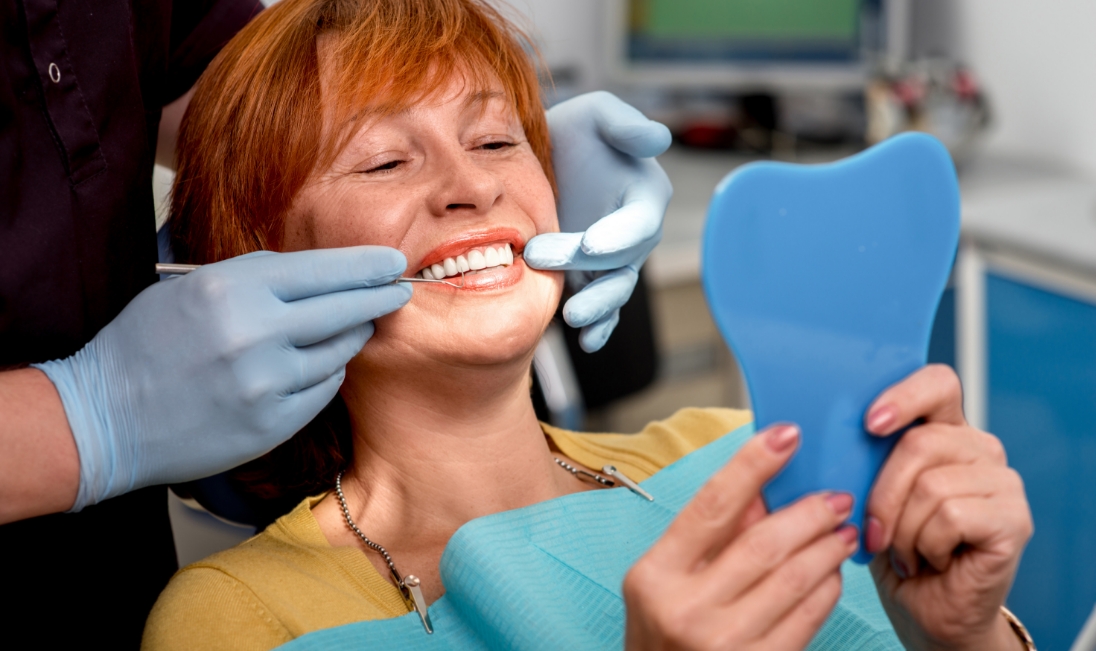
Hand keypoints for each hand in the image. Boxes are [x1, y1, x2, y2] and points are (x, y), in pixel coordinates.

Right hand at [33, 247, 410, 509]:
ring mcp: (266, 383)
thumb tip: (320, 275)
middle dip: (379, 297)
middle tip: (399, 290)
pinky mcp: (272, 423)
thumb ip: (255, 279)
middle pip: (345, 309)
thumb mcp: (191, 289)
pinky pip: (323, 389)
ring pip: (339, 351)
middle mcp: (255, 333)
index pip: (323, 270)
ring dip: (352, 336)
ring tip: (354, 326)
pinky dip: (326, 373)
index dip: (365, 265)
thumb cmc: (145, 345)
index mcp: (232, 289)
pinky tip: (318, 365)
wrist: (103, 419)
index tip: (392, 261)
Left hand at [524, 91, 672, 351]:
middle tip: (540, 257)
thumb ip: (625, 125)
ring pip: (614, 290)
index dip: (619, 235)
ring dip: (597, 307)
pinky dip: (599, 328)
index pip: (639, 222)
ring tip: (573, 318)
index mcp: (644, 195)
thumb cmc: (575, 131)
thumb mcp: (597, 114)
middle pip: (621, 260)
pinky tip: (586, 341)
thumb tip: (658, 139)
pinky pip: (602, 308)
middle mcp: (634, 233)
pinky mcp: (591, 278)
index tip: (592, 244)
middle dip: (587, 266)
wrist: (541, 159)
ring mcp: (613, 261)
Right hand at [624, 425, 858, 649]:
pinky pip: (806, 619)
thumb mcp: (665, 582)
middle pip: (763, 542)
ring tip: (842, 531)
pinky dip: (826, 590)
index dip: (752, 464)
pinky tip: (831, 573)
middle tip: (835, 497)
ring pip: (793, 580)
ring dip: (827, 548)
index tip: (786, 435)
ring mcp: (722, 643)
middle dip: (809, 512)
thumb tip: (761, 487)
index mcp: (654, 575)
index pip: (712, 505)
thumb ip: (709, 535)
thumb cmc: (663, 638)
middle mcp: (685, 609)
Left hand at [864, 365, 1032, 649]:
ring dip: (903, 529)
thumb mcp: (866, 494)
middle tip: (874, 532)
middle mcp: (978, 448)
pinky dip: (926, 545)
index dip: (904, 396)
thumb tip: (822, 435)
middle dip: (882, 494)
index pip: (937, 383)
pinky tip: (931, 559)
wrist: (924, 609)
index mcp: (943, 430)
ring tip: (907, 551)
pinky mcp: (1013, 518)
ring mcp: (1002, 481)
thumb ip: (861, 457)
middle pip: (920, 442)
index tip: (871, 423)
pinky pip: (951, 516)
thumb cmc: (892, 549)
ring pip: (931, 485)